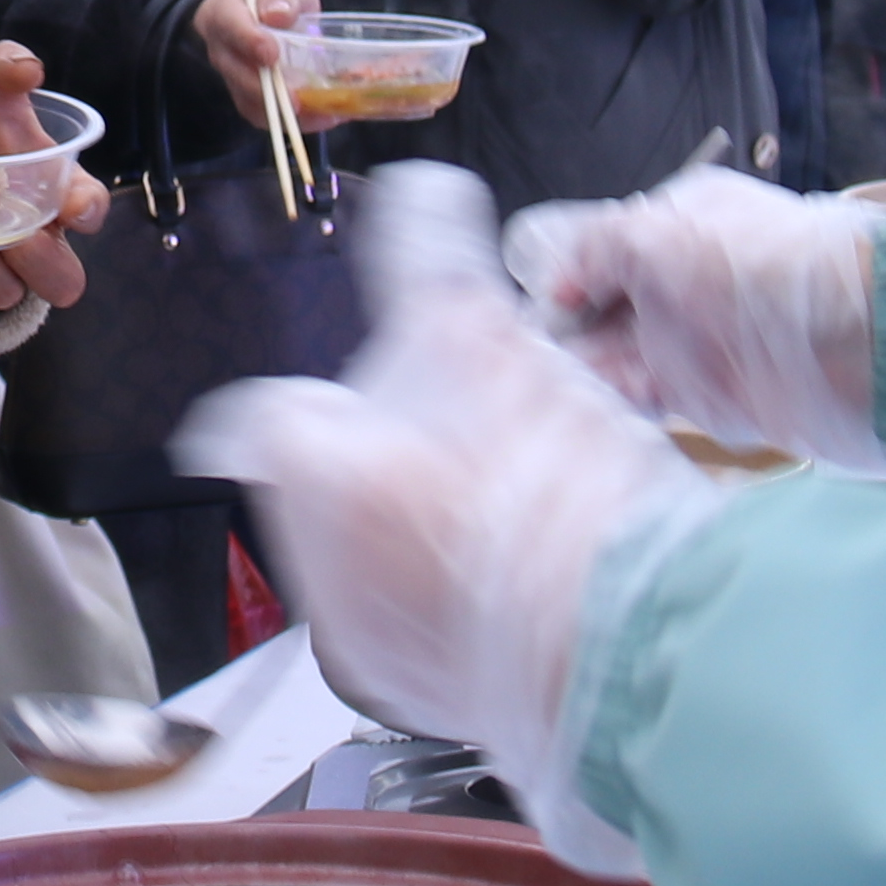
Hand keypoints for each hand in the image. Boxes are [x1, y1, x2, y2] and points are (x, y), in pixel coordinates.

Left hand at [0, 40, 97, 310]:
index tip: (73, 207)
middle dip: (43, 263)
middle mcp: (25, 222)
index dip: (86, 211)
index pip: (87, 207)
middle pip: (60, 275)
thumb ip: (2, 64)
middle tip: (17, 236)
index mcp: (50, 179)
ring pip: (4, 291)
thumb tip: (28, 71)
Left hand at [176, 165, 703, 756]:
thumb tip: (420, 186)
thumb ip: (433, 261)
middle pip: (325, 490)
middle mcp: (313, 567)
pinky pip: (422, 632)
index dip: (316, 398)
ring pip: (371, 562)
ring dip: (421, 531)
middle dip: (386, 461)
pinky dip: (461, 600)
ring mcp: (369, 644)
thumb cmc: (546, 498)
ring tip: (514, 509)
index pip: (263, 417)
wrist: (623, 652)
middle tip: (474, 442)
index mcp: (304, 470)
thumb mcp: (488, 345)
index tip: (355, 396)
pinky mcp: (429, 700)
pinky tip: (532, 578)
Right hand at [193, 0, 321, 126]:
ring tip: (324, 113)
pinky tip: (325, 118)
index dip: (250, 42)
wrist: (261, 18)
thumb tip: (279, 14)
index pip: (230, 27)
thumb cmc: (273, 0)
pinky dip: (296, 122)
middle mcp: (222, 50)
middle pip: (236, 73)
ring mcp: (233, 79)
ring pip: (250, 102)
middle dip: (267, 90)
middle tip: (298, 99)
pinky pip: (265, 117)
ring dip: (286, 113)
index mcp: (223, 13)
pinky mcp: (248, 100)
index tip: (271, 54)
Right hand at [498, 164, 885, 474]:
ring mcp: (700, 344)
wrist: (873, 347)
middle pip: (599, 313)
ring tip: (541, 395)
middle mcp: (683, 284)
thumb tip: (552, 279)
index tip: (521, 316)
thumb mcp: (661, 232)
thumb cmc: (774, 273)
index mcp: (674, 227)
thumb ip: (595, 248)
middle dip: (561, 337)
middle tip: (519, 366)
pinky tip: (585, 414)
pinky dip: (617, 409)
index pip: (593, 253)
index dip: (556, 284)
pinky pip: (650, 405)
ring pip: (617, 362)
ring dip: (583, 377)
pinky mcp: (718, 400)